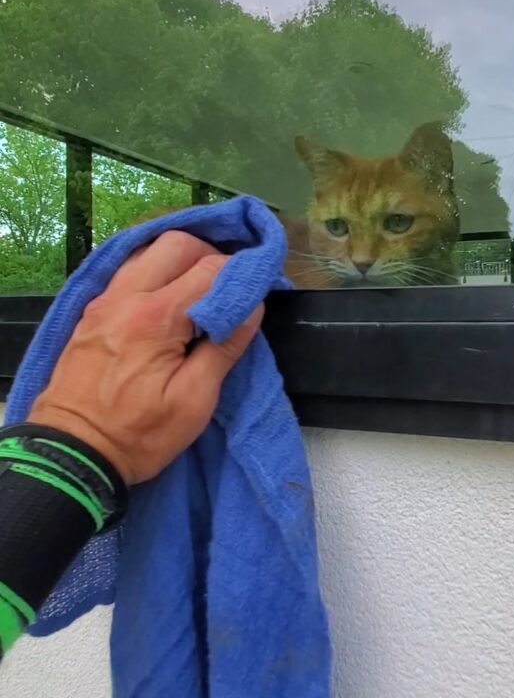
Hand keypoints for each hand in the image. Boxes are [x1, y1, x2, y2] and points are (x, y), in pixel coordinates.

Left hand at [28, 231, 262, 484]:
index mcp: (156, 317)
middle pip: (176, 243)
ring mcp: (103, 300)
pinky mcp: (92, 312)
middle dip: (210, 255)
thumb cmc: (137, 435)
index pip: (211, 269)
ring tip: (201, 292)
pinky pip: (128, 271)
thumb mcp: (194, 401)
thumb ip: (224, 347)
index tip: (258, 290)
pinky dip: (155, 272)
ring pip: (148, 251)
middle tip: (228, 288)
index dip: (241, 274)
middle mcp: (126, 296)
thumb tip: (251, 307)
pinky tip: (168, 299)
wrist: (70, 453)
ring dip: (180, 261)